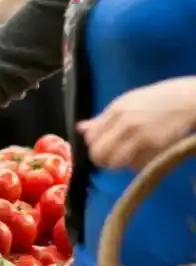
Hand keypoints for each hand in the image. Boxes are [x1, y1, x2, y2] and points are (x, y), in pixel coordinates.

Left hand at [78, 77, 195, 169]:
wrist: (186, 100)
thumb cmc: (154, 100)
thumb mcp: (126, 102)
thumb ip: (102, 118)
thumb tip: (80, 129)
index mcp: (115, 111)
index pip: (90, 138)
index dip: (93, 146)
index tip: (100, 147)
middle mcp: (125, 124)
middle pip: (99, 154)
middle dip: (101, 159)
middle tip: (109, 158)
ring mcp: (141, 136)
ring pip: (116, 162)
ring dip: (118, 163)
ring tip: (126, 157)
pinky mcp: (156, 147)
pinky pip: (137, 165)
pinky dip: (136, 164)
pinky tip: (142, 155)